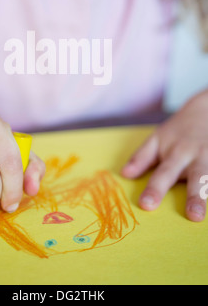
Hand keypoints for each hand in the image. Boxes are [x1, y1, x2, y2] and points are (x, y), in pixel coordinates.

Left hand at [121, 89, 207, 221]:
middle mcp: (192, 155)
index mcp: (172, 152)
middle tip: (189, 215)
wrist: (207, 109)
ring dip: (201, 195)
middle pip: (190, 176)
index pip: (162, 173)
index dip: (154, 188)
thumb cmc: (178, 131)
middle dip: (187, 195)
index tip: (146, 205)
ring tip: (198, 215)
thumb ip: (142, 157)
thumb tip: (124, 175)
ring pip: (206, 176)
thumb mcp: (158, 138)